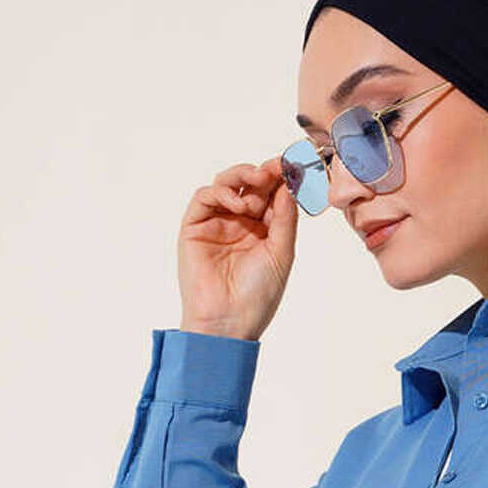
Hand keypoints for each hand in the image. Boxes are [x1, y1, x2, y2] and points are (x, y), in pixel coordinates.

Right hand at [176, 157, 298, 341]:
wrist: (228, 322)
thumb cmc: (258, 296)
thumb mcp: (281, 253)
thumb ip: (284, 217)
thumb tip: (289, 184)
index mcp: (264, 231)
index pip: (271, 196)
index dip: (281, 179)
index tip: (293, 165)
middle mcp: (240, 224)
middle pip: (250, 186)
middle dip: (263, 173)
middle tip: (275, 168)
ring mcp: (217, 223)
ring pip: (226, 184)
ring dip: (242, 176)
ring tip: (257, 182)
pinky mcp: (194, 227)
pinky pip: (204, 197)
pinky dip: (221, 193)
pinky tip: (238, 206)